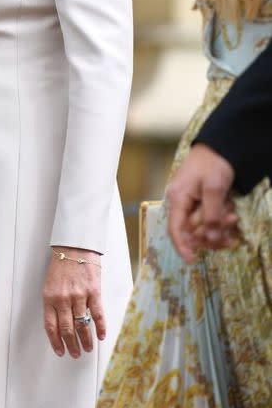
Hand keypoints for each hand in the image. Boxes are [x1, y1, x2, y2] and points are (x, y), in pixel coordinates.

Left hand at [43, 247, 104, 358]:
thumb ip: (53, 304)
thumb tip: (58, 326)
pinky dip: (100, 327)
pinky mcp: (93, 292)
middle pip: (67, 329)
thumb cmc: (61, 266)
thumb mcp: (49, 285)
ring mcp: (78, 296)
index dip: (56, 342)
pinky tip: (101, 336)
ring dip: (86, 340)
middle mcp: (62, 299)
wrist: (74, 248)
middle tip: (76, 354)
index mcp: (49, 298)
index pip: (51, 326)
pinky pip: (97, 314)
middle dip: (72, 345)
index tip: (61, 351)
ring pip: (82, 325)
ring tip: (87, 348)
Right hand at [166, 144, 238, 262]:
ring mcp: (192, 203)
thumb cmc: (213, 163)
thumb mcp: (214, 188)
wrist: (221, 146)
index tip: (191, 261)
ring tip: (233, 216)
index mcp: (178, 199)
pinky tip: (231, 214)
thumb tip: (209, 237)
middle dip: (212, 232)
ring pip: (203, 227)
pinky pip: (209, 219)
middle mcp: (182, 203)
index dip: (182, 247)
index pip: (175, 229)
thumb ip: (211, 214)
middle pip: (193, 231)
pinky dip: (221, 220)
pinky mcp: (202, 202)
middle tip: (231, 222)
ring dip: (219, 226)